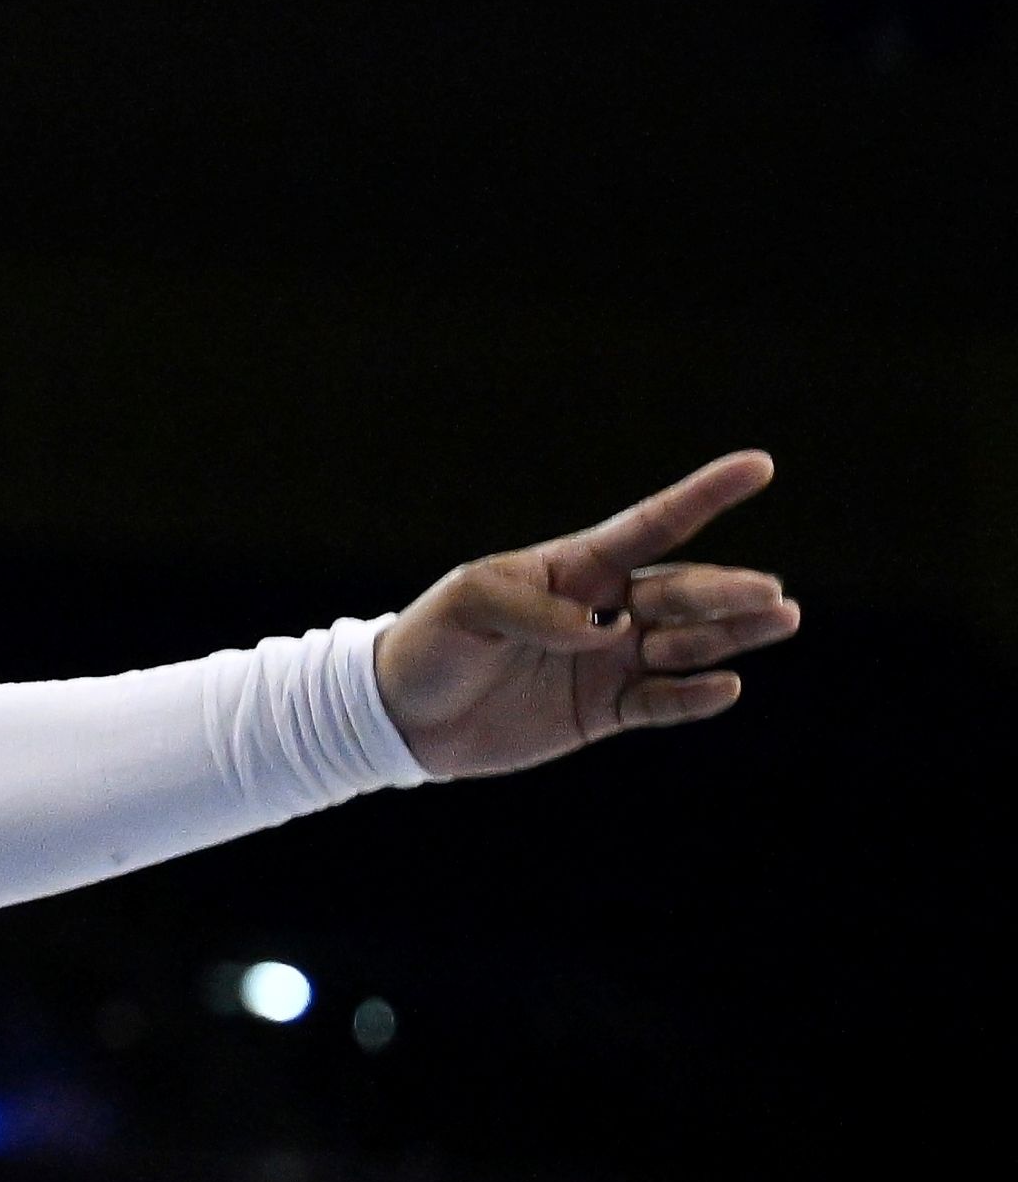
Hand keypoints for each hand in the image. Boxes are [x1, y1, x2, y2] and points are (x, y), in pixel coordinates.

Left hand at [373, 451, 796, 777]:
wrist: (402, 714)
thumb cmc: (432, 640)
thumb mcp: (469, 603)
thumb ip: (536, 610)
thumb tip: (608, 632)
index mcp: (575, 567)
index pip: (651, 525)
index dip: (705, 496)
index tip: (759, 466)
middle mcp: (606, 609)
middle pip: (680, 592)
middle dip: (725, 591)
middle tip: (769, 594)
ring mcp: (610, 661)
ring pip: (688, 644)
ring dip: (733, 634)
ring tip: (779, 618)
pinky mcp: (603, 711)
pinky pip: (661, 702)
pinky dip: (693, 697)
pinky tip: (727, 687)